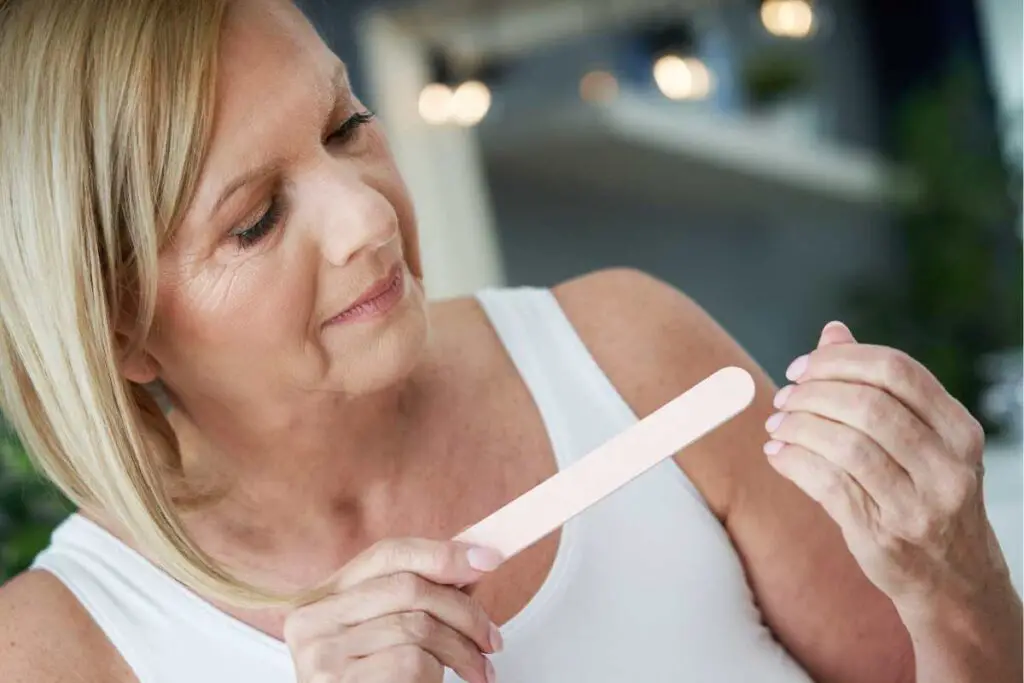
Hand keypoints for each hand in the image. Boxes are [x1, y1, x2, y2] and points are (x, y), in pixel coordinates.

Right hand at [284, 538, 503, 682]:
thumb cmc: (379, 680)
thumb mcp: (393, 629)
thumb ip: (423, 595)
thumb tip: (474, 560)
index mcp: (325, 597)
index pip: (387, 553)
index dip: (441, 553)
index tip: (487, 561)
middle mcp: (314, 619)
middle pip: (409, 587)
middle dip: (464, 610)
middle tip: (491, 638)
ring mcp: (322, 653)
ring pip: (417, 627)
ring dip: (461, 649)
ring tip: (476, 668)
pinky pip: (410, 663)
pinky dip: (436, 674)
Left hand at [763, 321, 1009, 606]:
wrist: (956, 582)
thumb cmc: (926, 496)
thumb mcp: (921, 440)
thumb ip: (878, 387)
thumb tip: (832, 331)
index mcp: (958, 430)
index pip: (896, 371)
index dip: (839, 361)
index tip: (800, 368)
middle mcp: (947, 465)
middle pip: (868, 404)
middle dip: (812, 393)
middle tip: (782, 398)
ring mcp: (918, 504)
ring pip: (846, 444)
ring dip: (798, 427)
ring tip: (776, 426)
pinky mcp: (884, 535)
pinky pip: (828, 484)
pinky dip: (793, 462)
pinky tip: (776, 455)